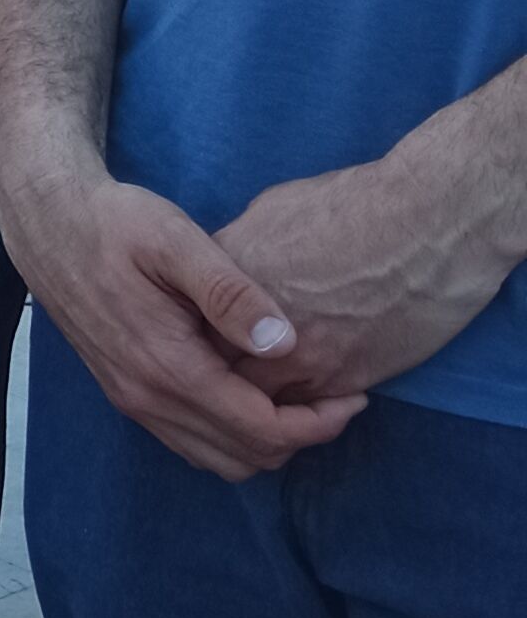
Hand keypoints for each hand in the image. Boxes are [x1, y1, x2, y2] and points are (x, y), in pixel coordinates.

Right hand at [0, 133, 362, 481]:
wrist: (46, 225)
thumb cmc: (114, 222)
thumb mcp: (174, 239)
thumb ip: (229, 292)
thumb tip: (284, 342)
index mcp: (165, 366)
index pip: (259, 429)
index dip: (317, 423)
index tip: (354, 395)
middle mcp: (146, 398)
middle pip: (244, 458)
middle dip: (300, 437)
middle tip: (337, 396)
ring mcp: (133, 402)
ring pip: (218, 459)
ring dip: (266, 441)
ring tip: (301, 396)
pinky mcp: (127, 394)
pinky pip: (192, 442)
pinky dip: (233, 434)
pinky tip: (253, 390)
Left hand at [210, 149, 508, 400]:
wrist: (429, 224)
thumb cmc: (355, 204)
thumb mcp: (273, 212)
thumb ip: (236, 254)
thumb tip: (218, 272)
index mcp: (229, 278)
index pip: (187, 325)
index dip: (192, 333)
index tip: (204, 332)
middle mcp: (255, 325)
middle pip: (212, 373)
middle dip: (214, 376)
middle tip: (228, 371)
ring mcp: (300, 358)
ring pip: (256, 404)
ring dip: (256, 400)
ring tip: (266, 387)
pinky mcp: (343, 380)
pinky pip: (303, 413)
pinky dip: (298, 410)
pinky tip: (305, 393)